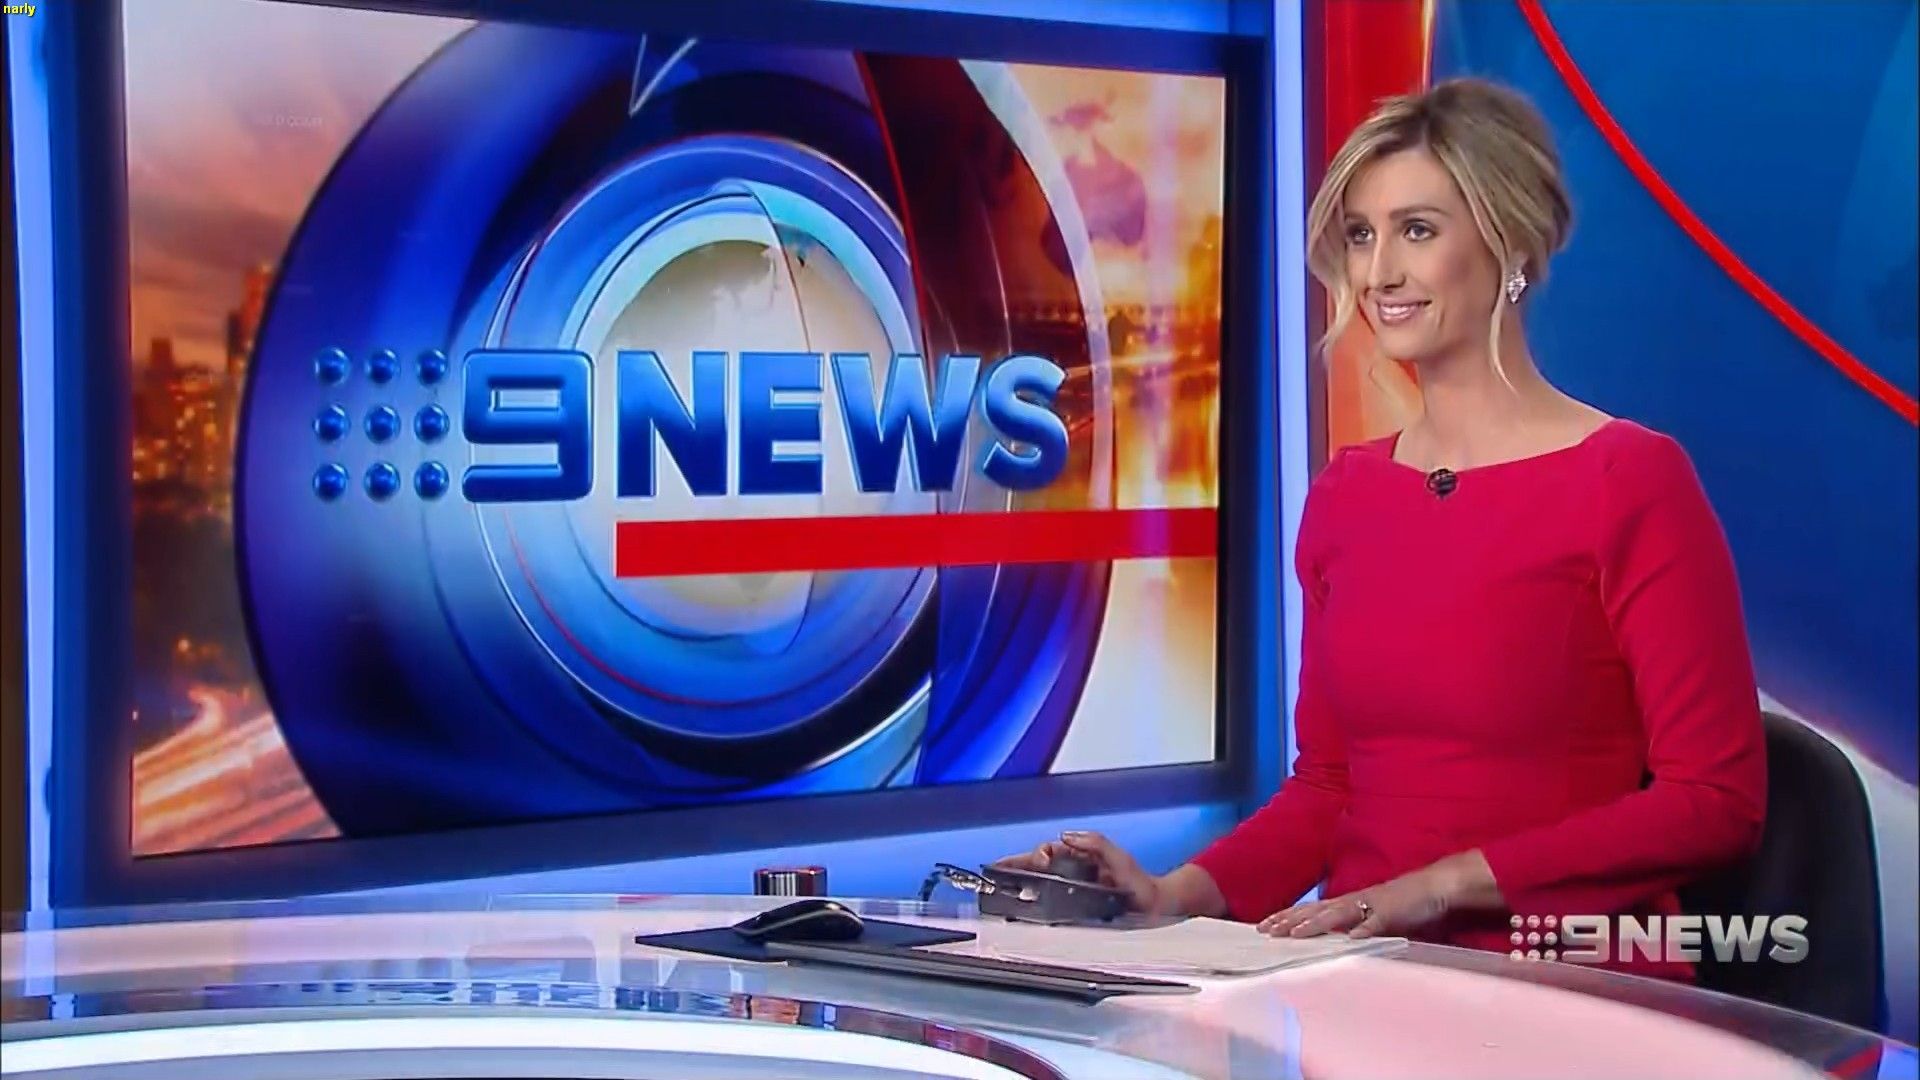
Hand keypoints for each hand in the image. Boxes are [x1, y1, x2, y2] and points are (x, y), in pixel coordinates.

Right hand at [992, 830, 1163, 913]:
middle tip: (995, 871)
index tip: (1029, 861)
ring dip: (1020, 882)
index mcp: (1081, 855)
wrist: (1153, 908)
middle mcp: (1074, 870)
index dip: (1034, 855)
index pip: (1048, 851)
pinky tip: (1021, 907)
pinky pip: (1047, 901)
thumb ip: (1096, 844)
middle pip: (1037, 865)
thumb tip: (1065, 836)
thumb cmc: (1139, 884)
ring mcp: (1072, 888)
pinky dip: (1032, 901)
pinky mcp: (1074, 906)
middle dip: (1015, 866)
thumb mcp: (1120, 859)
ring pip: (1039, 882)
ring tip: (1001, 886)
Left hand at [1258, 851, 1499, 939]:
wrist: (1435, 887)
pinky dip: (1361, 930)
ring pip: (1337, 914)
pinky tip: (1348, 939)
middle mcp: (1354, 901)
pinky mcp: (1391, 913)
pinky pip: (1374, 923)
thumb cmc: (1404, 902)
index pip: (1312, 909)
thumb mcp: (1372, 914)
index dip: (1288, 917)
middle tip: (1264, 929)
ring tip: (1293, 933)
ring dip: (1314, 924)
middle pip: (1315, 910)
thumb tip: (1333, 938)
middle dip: (1289, 920)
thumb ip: (1353, 924)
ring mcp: (1371, 905)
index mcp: (1349, 902)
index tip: (1265, 925)